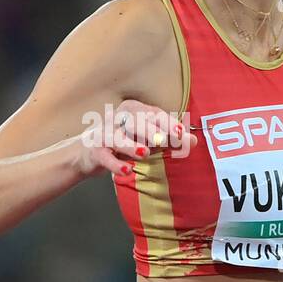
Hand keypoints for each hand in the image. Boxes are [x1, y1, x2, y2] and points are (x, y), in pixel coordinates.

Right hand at [75, 99, 197, 178]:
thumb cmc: (123, 143)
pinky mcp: (95, 152)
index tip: (180, 132)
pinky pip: (105, 157)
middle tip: (163, 140)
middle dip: (149, 130)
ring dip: (131, 145)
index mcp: (131, 110)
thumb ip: (168, 138)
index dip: (166, 122)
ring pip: (117, 137)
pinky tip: (127, 171)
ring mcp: (103, 135)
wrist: (88, 154)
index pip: (151, 113)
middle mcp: (116, 119)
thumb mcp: (146, 139)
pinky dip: (115, 164)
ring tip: (144, 153)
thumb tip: (194, 140)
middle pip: (134, 121)